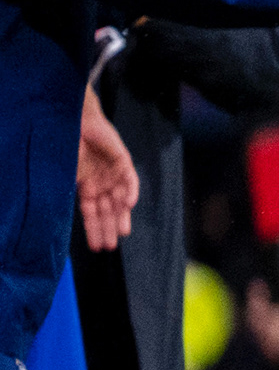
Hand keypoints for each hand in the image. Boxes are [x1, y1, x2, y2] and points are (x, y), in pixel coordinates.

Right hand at [76, 89, 136, 248]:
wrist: (76, 122)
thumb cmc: (67, 146)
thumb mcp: (66, 175)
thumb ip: (68, 192)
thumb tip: (57, 215)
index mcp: (87, 188)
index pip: (92, 214)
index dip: (94, 230)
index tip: (96, 247)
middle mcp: (103, 184)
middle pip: (108, 210)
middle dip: (109, 228)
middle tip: (110, 246)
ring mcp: (113, 174)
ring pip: (120, 199)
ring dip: (122, 215)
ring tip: (122, 232)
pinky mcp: (123, 161)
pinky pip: (130, 179)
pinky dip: (130, 191)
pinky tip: (129, 204)